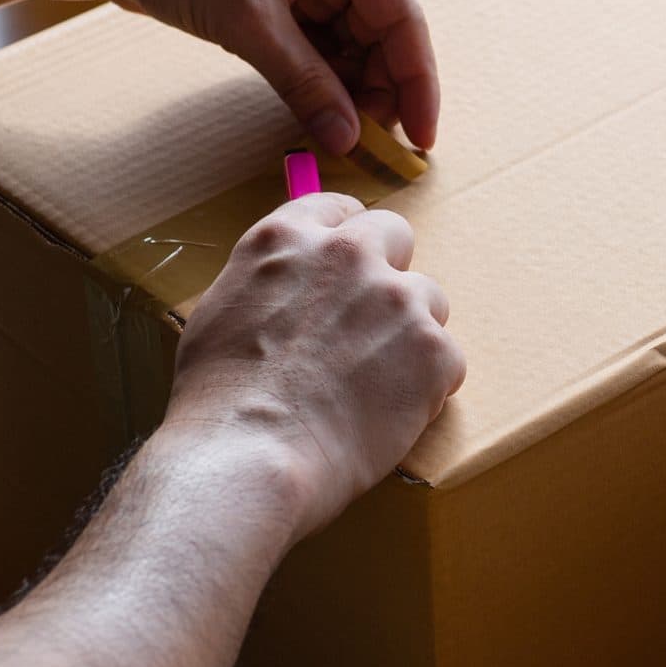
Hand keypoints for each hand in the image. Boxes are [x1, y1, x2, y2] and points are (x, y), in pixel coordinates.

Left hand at [79, 0, 439, 156]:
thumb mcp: (246, 19)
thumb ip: (303, 81)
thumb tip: (348, 137)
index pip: (402, 19)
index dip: (415, 83)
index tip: (420, 139)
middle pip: (382, 36)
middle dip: (378, 92)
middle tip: (368, 147)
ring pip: (351, 47)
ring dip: (348, 92)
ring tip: (339, 136)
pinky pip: (318, 47)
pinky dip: (320, 81)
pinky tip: (316, 113)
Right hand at [165, 193, 464, 534]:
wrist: (248, 456)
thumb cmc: (218, 401)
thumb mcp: (220, 313)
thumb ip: (269, 284)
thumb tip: (291, 291)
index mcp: (288, 239)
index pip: (339, 210)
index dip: (345, 241)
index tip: (347, 269)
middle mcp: (348, 254)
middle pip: (395, 236)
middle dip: (385, 275)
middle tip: (366, 328)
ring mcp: (397, 299)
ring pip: (428, 301)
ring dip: (409, 336)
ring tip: (371, 386)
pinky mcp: (433, 351)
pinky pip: (447, 361)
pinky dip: (426, 388)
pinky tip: (386, 416)